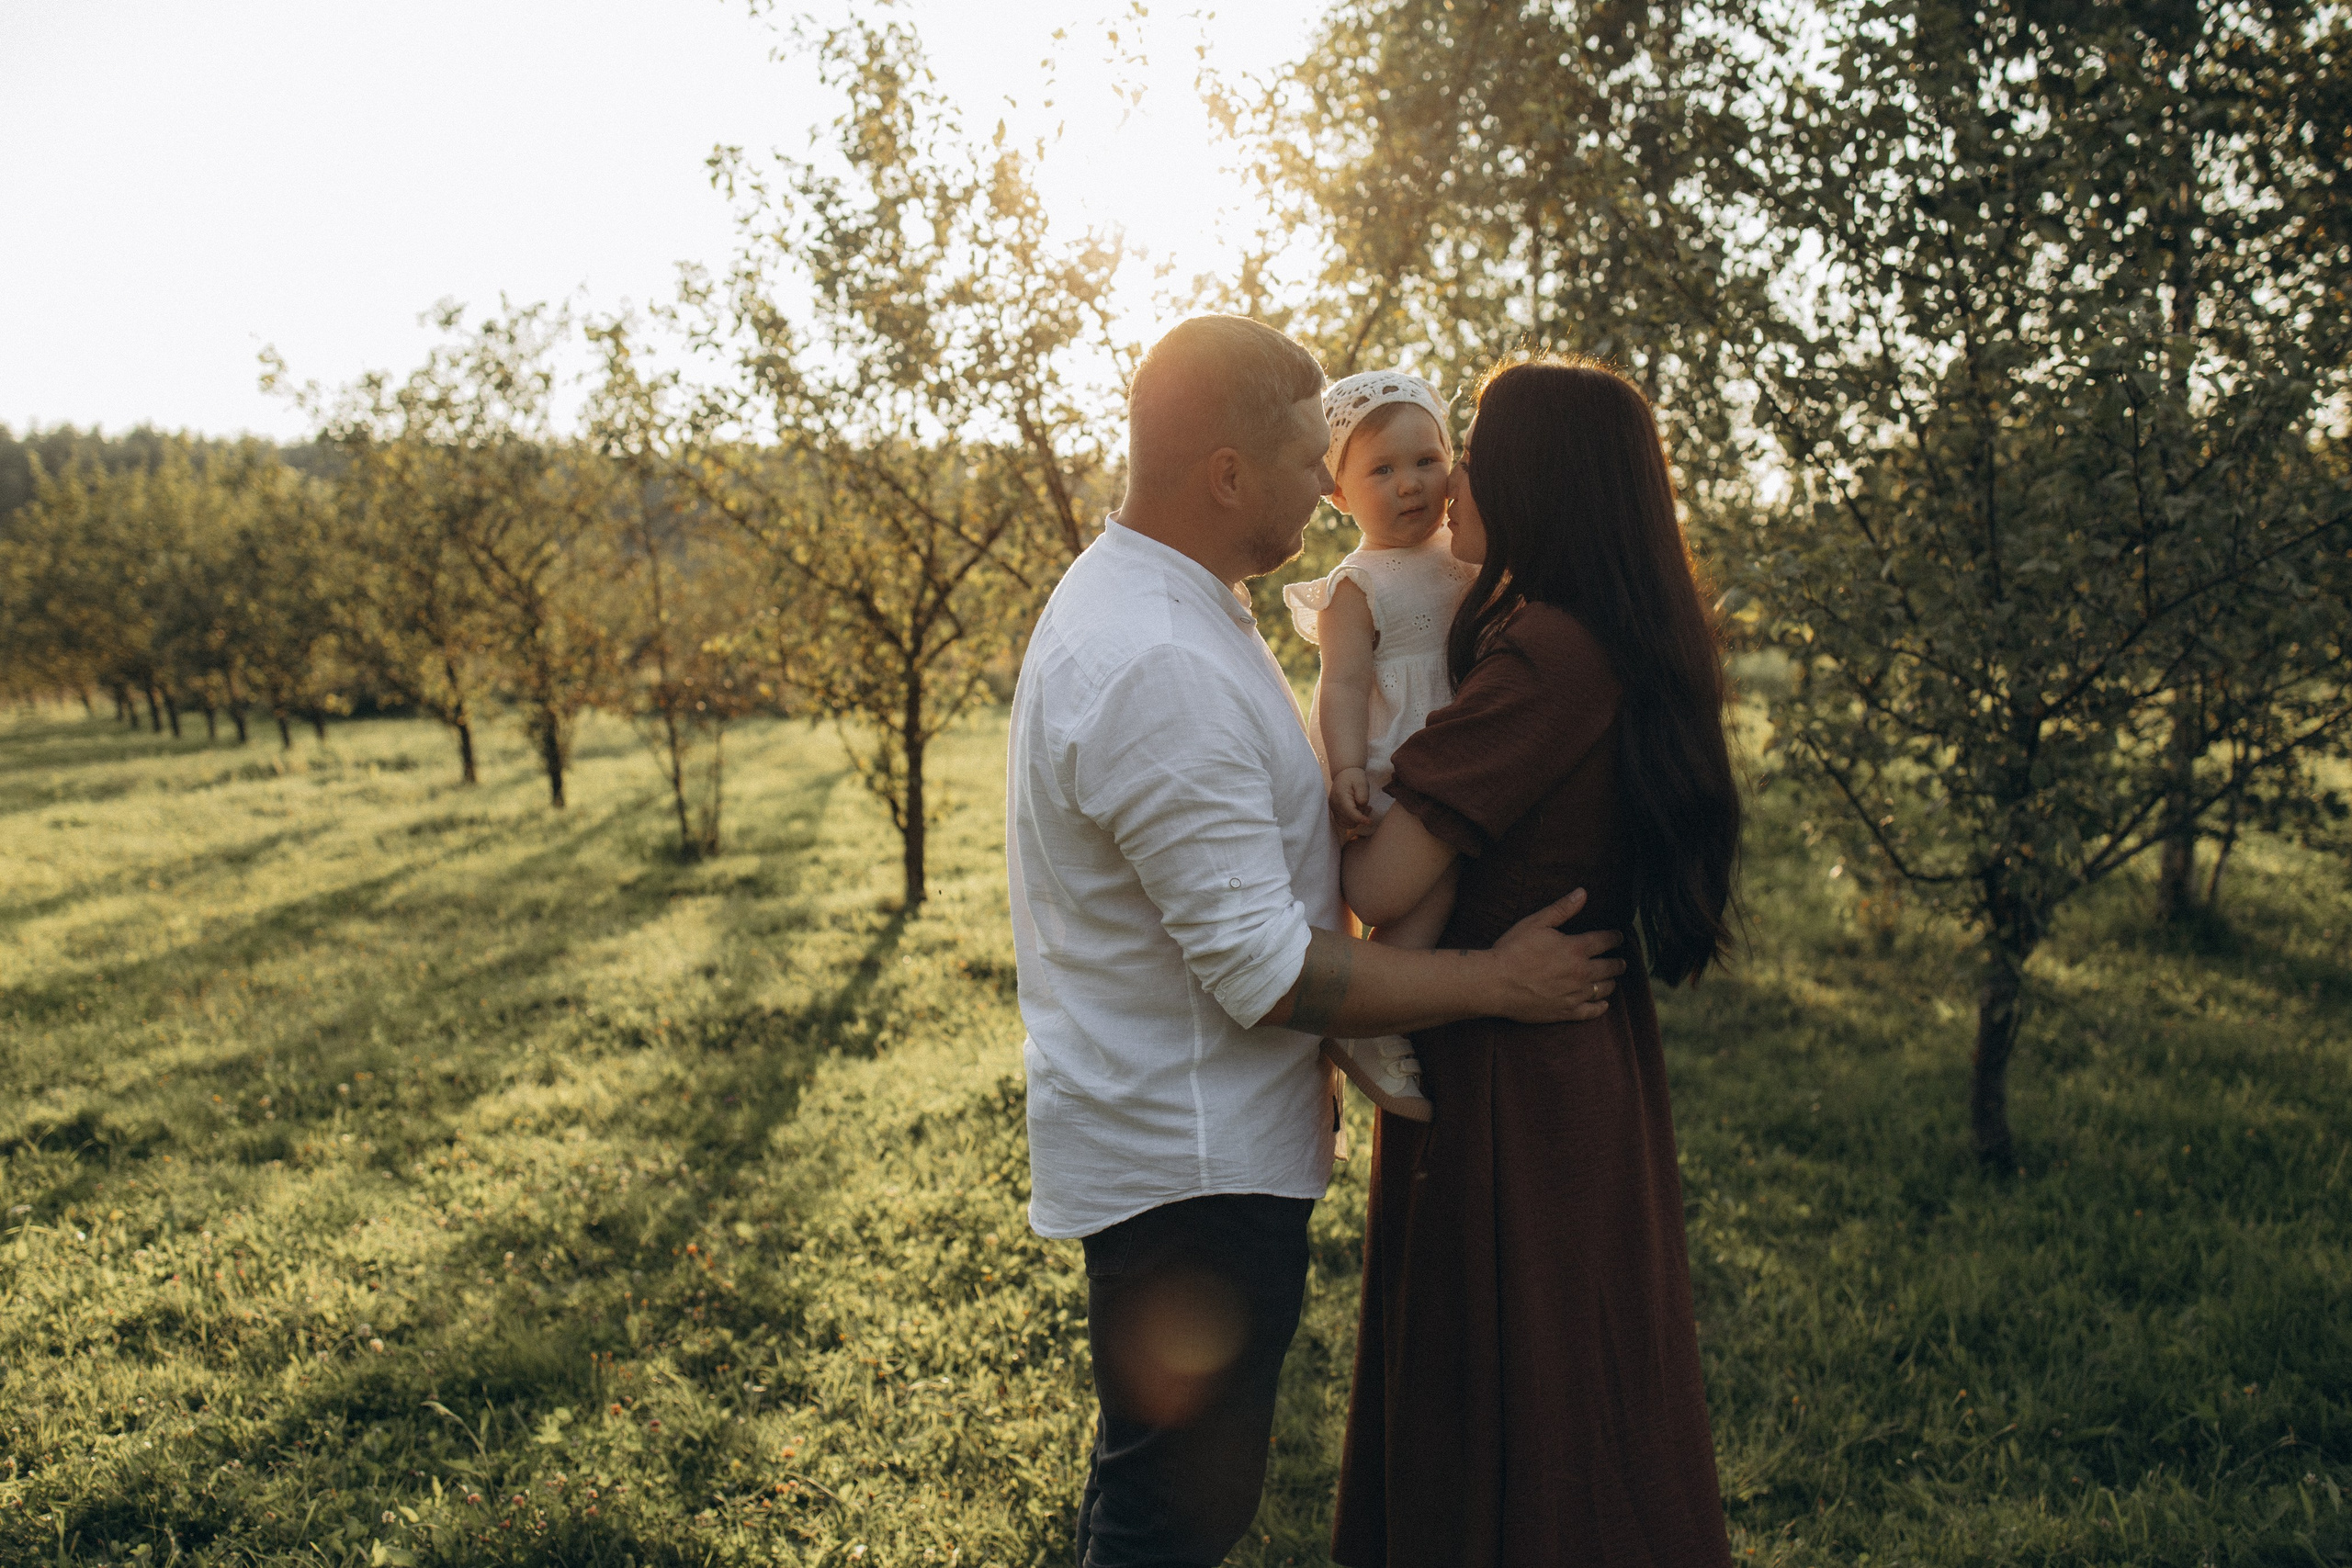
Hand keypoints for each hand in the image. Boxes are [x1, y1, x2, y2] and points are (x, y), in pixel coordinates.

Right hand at [1328, 767, 1371, 836]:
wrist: (1344, 774)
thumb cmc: (1354, 777)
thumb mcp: (1362, 782)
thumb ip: (1363, 794)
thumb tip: (1362, 805)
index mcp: (1341, 797)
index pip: (1350, 813)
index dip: (1360, 819)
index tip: (1370, 821)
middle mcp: (1335, 805)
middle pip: (1349, 820)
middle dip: (1360, 817)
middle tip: (1368, 807)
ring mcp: (1333, 809)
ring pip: (1347, 823)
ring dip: (1357, 820)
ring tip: (1364, 808)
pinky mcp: (1335, 812)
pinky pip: (1343, 823)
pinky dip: (1352, 820)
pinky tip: (1358, 812)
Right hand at [1484, 888, 1624, 1023]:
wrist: (1496, 983)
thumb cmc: (1513, 950)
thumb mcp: (1536, 923)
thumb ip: (1562, 909)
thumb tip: (1582, 893)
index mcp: (1576, 948)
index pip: (1605, 941)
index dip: (1615, 938)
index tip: (1619, 937)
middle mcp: (1581, 972)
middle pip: (1610, 967)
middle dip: (1618, 963)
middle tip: (1621, 962)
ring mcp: (1575, 994)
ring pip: (1604, 989)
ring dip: (1611, 983)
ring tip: (1612, 980)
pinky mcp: (1566, 1012)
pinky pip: (1591, 1012)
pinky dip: (1600, 1008)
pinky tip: (1603, 1004)